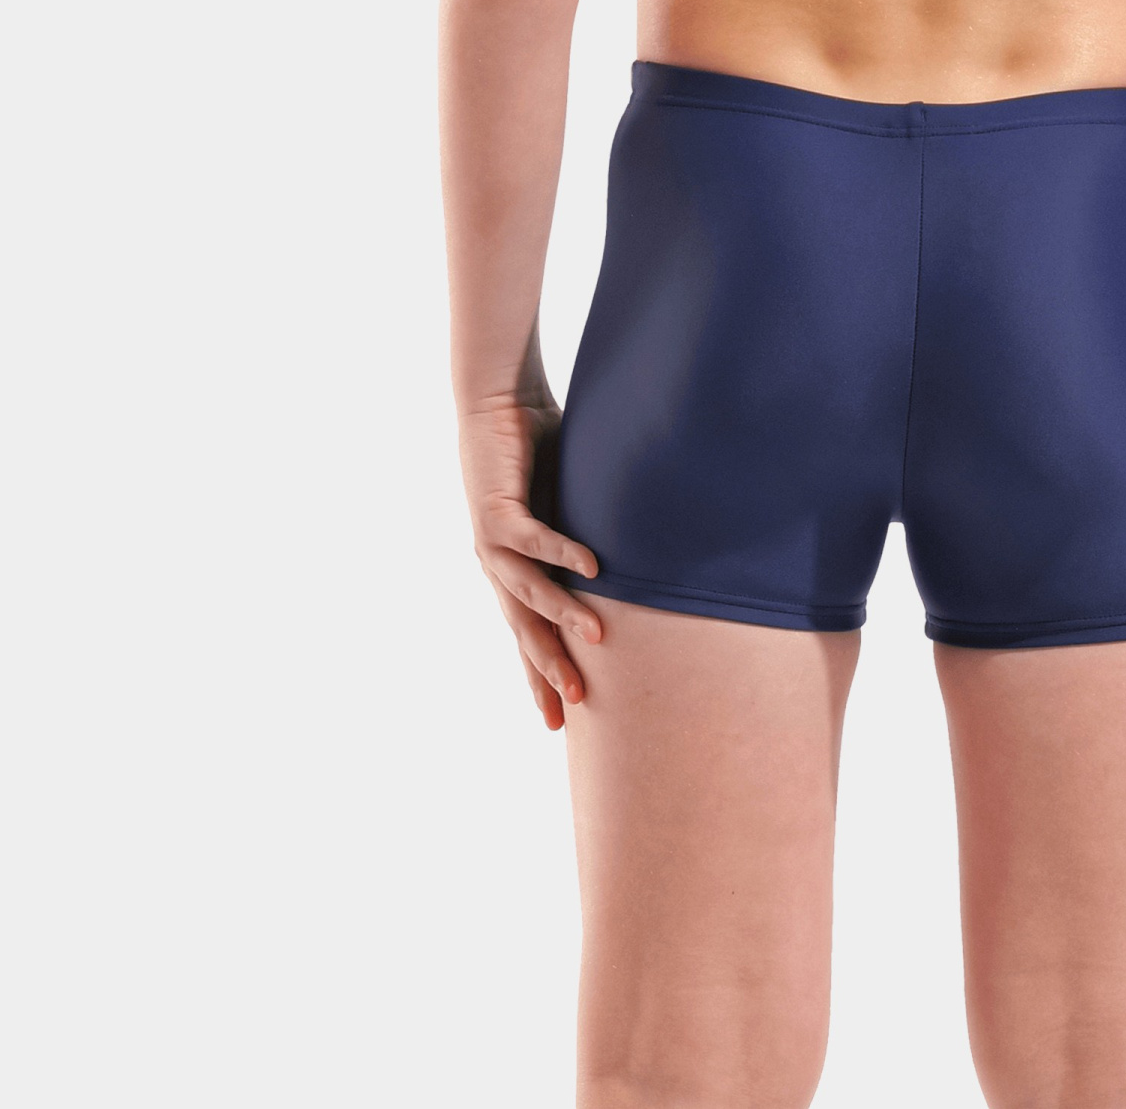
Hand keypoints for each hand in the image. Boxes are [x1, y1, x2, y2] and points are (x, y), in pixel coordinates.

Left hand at [457, 395, 603, 727]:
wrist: (494, 403)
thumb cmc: (533, 451)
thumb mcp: (566, 505)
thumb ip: (588, 533)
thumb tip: (632, 558)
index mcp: (512, 568)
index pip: (529, 633)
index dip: (541, 676)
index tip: (559, 723)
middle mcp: (497, 563)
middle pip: (524, 628)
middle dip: (548, 667)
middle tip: (578, 702)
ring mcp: (493, 540)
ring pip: (528, 591)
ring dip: (562, 616)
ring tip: (598, 639)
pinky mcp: (495, 509)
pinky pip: (533, 539)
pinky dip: (562, 553)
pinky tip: (591, 569)